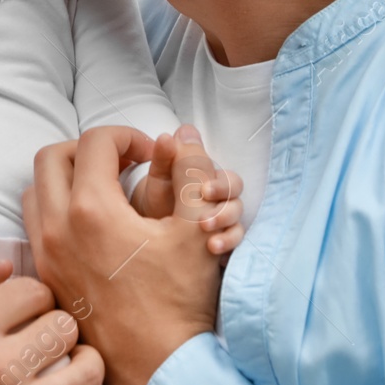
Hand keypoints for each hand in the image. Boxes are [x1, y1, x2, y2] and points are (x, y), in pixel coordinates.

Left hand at [24, 126, 221, 384]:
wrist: (158, 367)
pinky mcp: (46, 277)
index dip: (128, 136)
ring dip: (67, 177)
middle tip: (124, 163)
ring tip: (106, 189)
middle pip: (53, 157)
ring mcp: (46, 255)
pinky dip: (57, 208)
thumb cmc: (180, 302)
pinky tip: (94, 225)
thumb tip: (180, 137)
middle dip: (90, 149)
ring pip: (36, 190)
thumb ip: (189, 173)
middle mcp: (57, 229)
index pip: (96, 141)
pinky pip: (35, 225)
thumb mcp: (196, 229)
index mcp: (92, 210)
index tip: (152, 154)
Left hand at [132, 126, 245, 256]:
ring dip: (225, 230)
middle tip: (204, 221)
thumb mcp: (159, 180)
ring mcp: (223, 223)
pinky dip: (226, 248)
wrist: (147, 234)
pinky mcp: (221, 243)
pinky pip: (233, 246)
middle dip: (224, 210)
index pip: (228, 180)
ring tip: (210, 243)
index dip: (219, 185)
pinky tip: (214, 252)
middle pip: (237, 201)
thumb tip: (179, 131)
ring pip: (238, 223)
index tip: (204, 192)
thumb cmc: (157, 203)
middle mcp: (220, 200)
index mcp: (209, 181)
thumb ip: (168, 156)